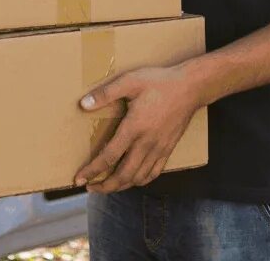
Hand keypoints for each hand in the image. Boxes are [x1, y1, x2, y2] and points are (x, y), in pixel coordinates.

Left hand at [73, 64, 201, 191]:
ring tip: (107, 186)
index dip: (92, 171)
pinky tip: (132, 179)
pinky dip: (140, 181)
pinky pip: (153, 173)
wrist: (190, 87)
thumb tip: (83, 104)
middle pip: (123, 176)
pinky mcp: (168, 149)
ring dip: (121, 186)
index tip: (79, 179)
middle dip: (104, 186)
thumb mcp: (130, 81)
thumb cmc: (160, 82)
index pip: (109, 157)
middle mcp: (146, 143)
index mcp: (134, 128)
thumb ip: (106, 93)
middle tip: (90, 187)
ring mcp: (159, 149)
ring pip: (138, 178)